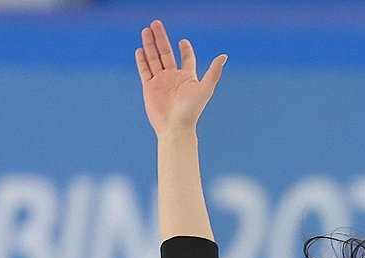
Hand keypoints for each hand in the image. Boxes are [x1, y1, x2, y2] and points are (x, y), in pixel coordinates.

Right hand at [135, 20, 227, 136]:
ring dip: (150, 45)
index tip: (183, 41)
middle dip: (161, 38)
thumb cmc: (192, 110)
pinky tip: (140, 50)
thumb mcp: (205, 88)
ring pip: (153, 58)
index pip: (186, 58)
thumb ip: (213, 71)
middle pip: (166, 53)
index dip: (185, 49)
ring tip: (145, 30)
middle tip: (155, 23)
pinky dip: (142, 60)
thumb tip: (224, 56)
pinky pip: (145, 71)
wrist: (175, 127)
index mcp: (187, 77)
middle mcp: (173, 77)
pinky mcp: (149, 88)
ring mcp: (160, 81)